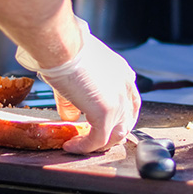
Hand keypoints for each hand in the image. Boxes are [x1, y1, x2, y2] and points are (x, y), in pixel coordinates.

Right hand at [16, 22, 140, 153]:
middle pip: (127, 120)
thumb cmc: (66, 50)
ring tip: (82, 146)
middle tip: (94, 141)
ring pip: (116, 134)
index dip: (118, 117)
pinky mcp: (106, 113)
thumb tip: (69, 116)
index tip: (105, 125)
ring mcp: (118, 101)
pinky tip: (71, 146)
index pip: (129, 102)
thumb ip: (75, 98)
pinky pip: (97, 140)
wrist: (62, 46)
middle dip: (112, 134)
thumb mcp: (75, 75)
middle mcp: (125, 87)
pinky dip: (84, 147)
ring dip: (100, 144)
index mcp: (122, 74)